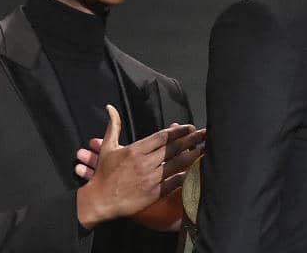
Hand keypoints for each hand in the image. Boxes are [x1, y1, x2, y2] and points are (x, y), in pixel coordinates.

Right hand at [76, 105, 204, 228]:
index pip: (162, 136)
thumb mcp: (107, 147)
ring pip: (177, 164)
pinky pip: (174, 182)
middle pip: (174, 148)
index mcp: (136, 149)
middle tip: (207, 134)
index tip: (190, 127)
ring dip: (193, 155)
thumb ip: (113, 126)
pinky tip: (197, 171)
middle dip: (192, 140)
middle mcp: (145, 162)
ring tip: (206, 149)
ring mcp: (151, 178)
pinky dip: (186, 176)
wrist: (100, 200)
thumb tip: (110, 108)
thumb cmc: (103, 173)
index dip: (178, 131)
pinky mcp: (154, 193)